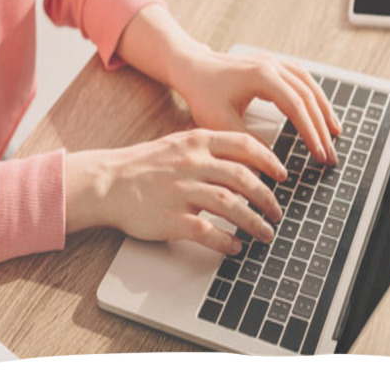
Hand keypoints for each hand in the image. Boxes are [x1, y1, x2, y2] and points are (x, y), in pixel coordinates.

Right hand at [64, 128, 287, 254]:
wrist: (107, 183)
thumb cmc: (142, 165)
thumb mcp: (177, 143)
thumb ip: (208, 147)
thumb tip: (243, 158)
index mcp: (196, 141)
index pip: (244, 146)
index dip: (269, 160)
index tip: (282, 174)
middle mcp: (192, 163)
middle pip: (244, 178)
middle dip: (267, 197)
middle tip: (277, 211)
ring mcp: (182, 191)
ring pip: (232, 206)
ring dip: (254, 222)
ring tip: (265, 233)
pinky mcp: (172, 219)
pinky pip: (208, 232)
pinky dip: (227, 242)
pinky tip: (235, 247)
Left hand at [171, 48, 341, 165]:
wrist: (190, 66)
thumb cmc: (201, 93)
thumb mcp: (220, 123)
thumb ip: (247, 144)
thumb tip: (270, 167)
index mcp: (261, 77)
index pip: (296, 107)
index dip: (311, 133)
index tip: (320, 154)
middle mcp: (272, 65)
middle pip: (308, 96)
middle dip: (322, 127)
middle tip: (331, 153)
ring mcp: (273, 61)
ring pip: (309, 84)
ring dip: (324, 109)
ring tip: (335, 132)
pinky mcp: (272, 63)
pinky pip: (302, 77)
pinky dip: (314, 95)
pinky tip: (320, 109)